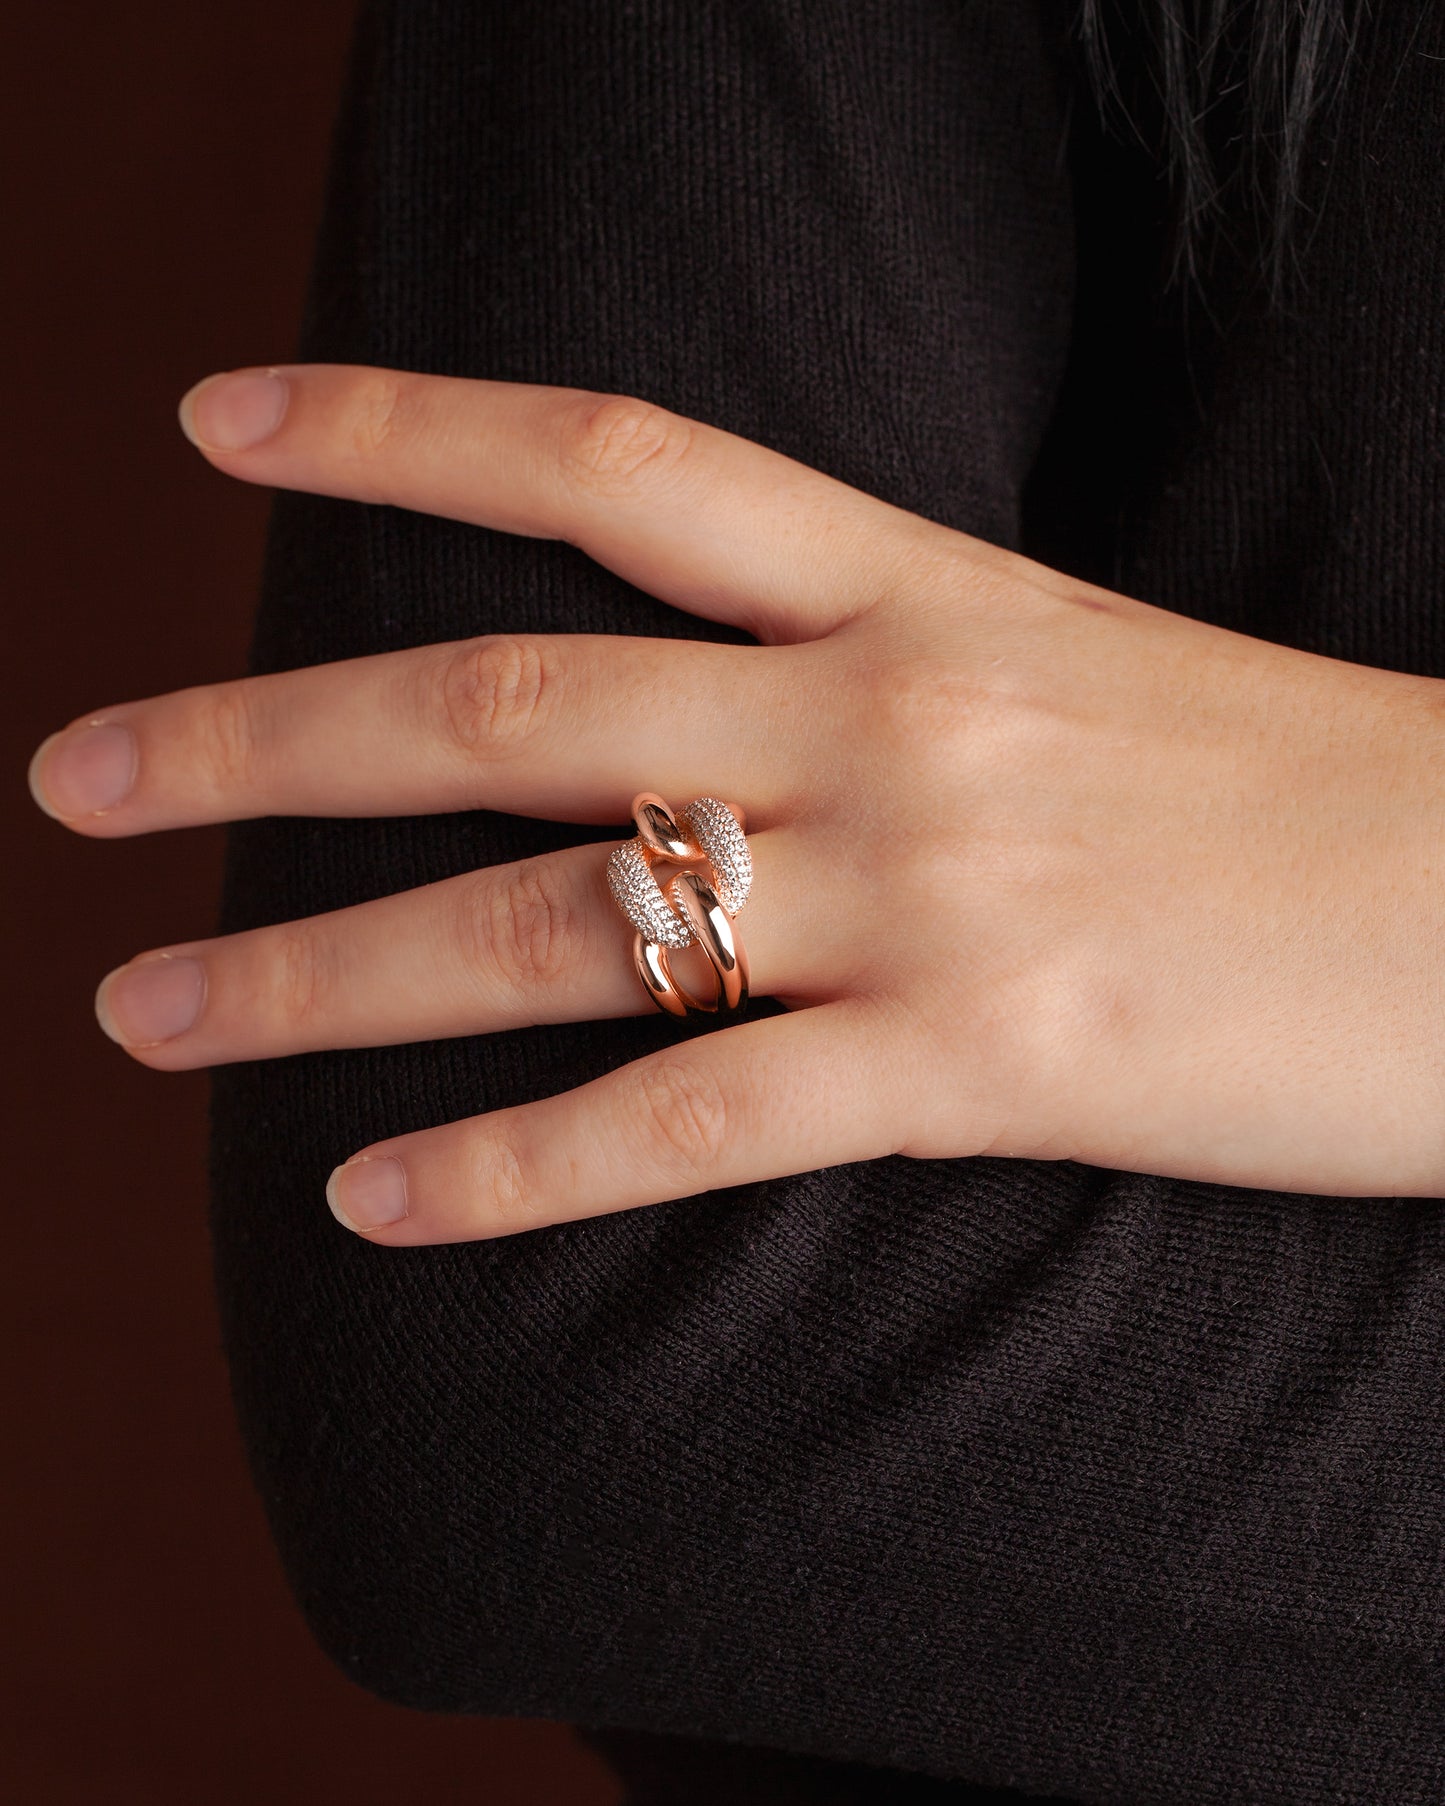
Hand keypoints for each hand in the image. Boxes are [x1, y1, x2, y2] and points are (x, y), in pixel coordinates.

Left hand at [28, 364, 1444, 1239]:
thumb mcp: (1074, 673)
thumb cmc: (1297, 793)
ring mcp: (927, 891)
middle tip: (76, 778)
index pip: (605, 459)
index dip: (395, 424)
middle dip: (258, 736)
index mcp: (918, 590)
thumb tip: (709, 726)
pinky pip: (691, 1117)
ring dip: (316, 970)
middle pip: (502, 699)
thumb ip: (884, 675)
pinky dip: (513, 1169)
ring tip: (144, 1010)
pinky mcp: (987, 1067)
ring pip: (551, 921)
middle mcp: (888, 717)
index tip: (222, 419)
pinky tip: (367, 1204)